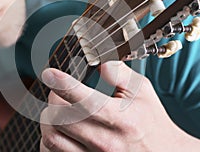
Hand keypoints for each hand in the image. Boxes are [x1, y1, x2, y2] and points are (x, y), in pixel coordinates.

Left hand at [39, 61, 199, 151]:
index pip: (86, 101)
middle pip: (60, 118)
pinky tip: (61, 130)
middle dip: (54, 99)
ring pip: (52, 137)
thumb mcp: (142, 92)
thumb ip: (119, 73)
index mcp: (120, 118)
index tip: (50, 73)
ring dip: (49, 119)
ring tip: (59, 110)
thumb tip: (98, 60)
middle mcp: (104, 140)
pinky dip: (50, 139)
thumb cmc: (150, 122)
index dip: (63, 84)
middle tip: (60, 92)